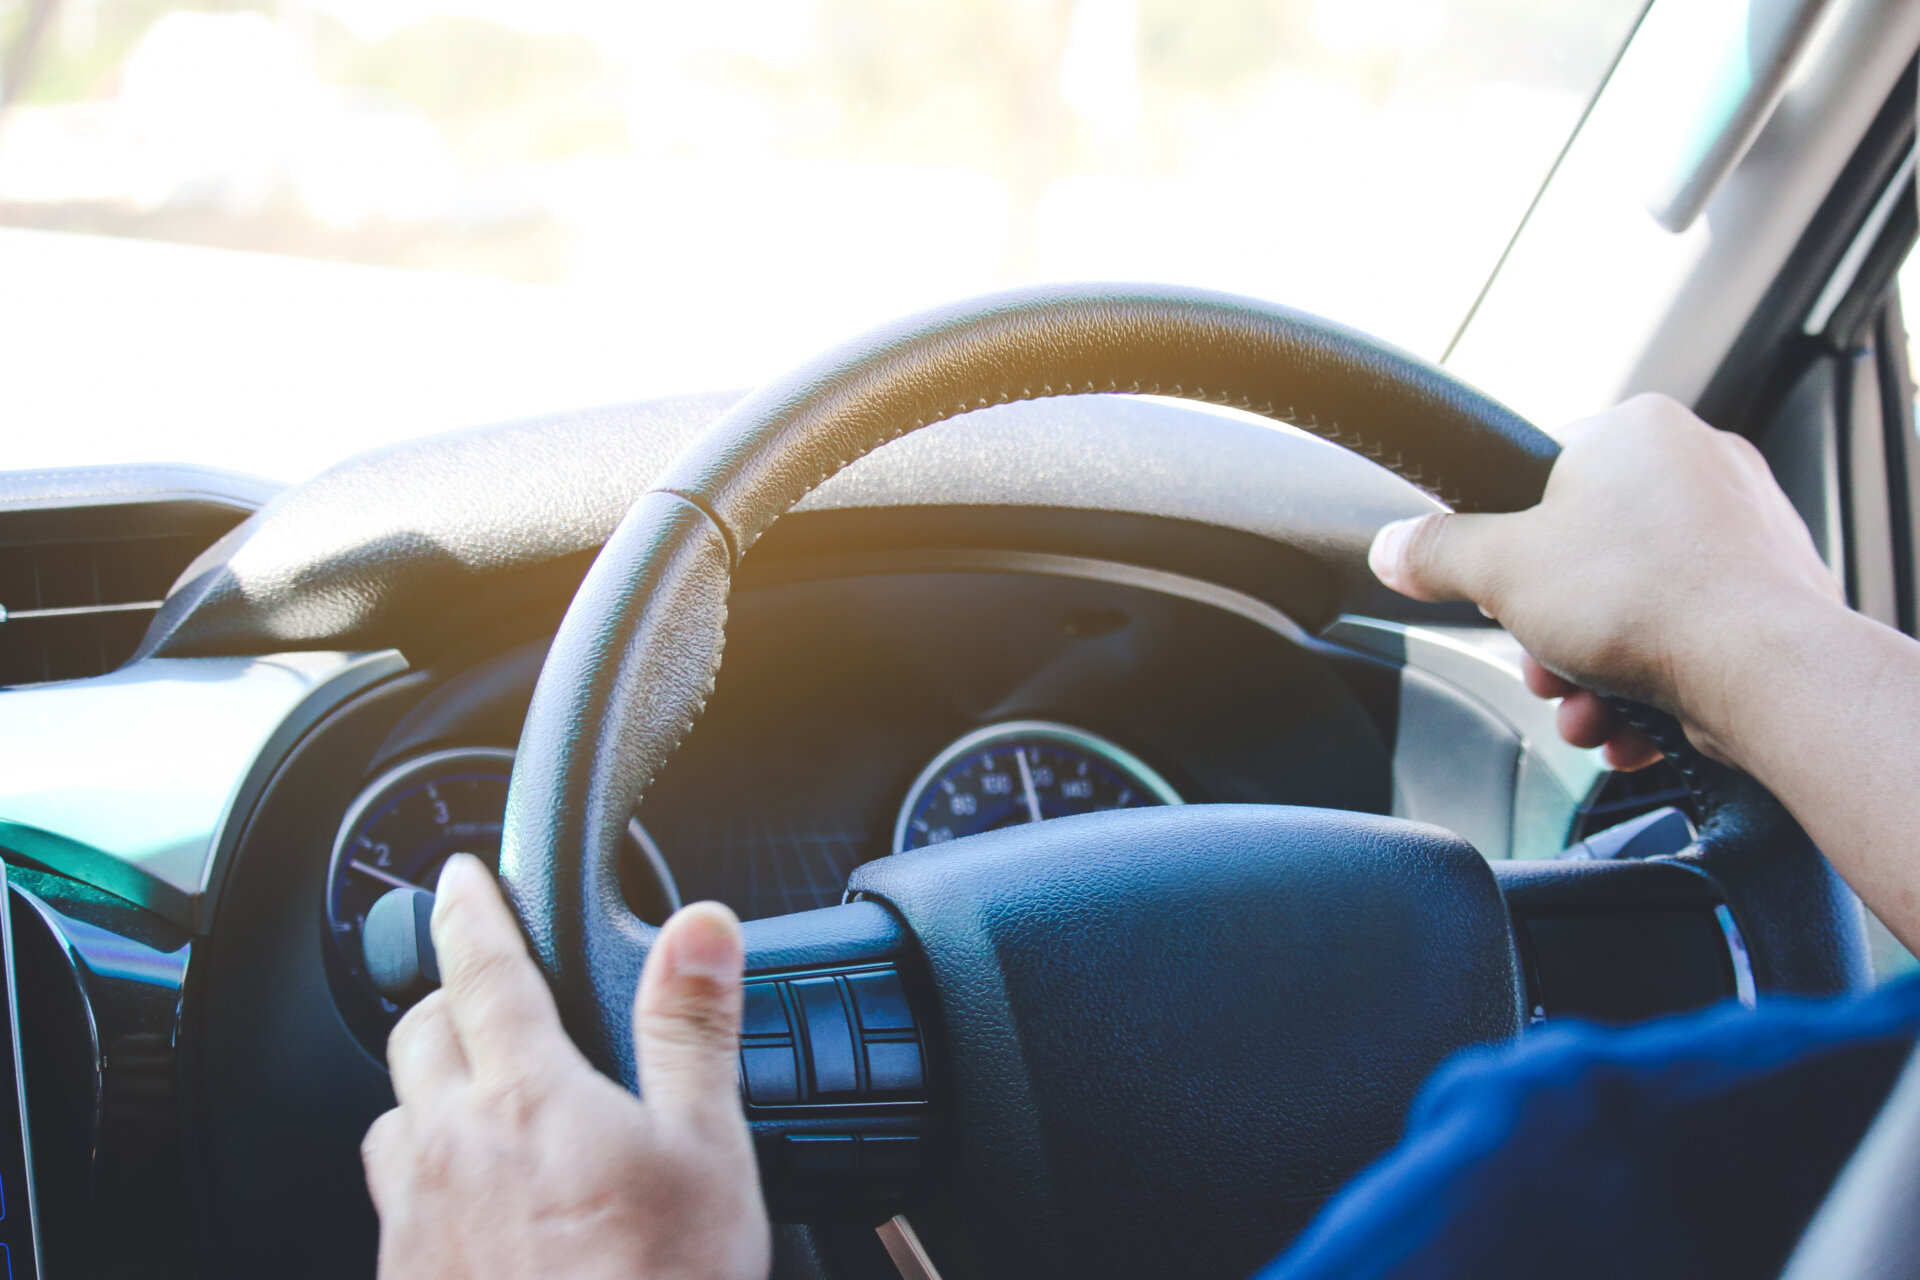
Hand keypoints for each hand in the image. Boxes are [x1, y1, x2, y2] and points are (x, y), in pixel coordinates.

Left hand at [361, 854, 770, 1279]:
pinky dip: (422, 1175)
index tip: (456, 876)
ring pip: (391, 1118)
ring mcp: (415, 1223)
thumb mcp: (707, 1151)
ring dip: (425, 1089)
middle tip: (481, 991)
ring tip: (473, 1098)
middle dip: (445, 997)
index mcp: (526, 1097)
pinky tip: (470, 1208)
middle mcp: (449, 1148)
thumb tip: (702, 927)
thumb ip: (693, 1028)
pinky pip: (391, 1202)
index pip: (480, 969)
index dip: (469, 910)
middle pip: (416, 1035)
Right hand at [1368, 393, 1842, 765]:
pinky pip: (1685, 637)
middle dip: (1551, 632)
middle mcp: (1701, 465)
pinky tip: (1633, 722)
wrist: (1769, 673)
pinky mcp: (1773, 595)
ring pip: (1632, 606)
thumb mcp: (1498, 568)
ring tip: (1589, 709)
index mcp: (1635, 431)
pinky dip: (1650, 683)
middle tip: (1544, 667)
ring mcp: (1746, 529)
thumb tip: (1393, 548)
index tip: (1500, 592)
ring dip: (1593, 670)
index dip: (1505, 544)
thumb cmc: (1646, 600)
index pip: (1539, 474)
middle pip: (1583, 555)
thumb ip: (1434, 552)